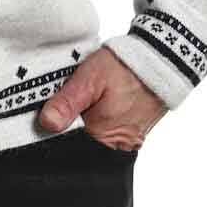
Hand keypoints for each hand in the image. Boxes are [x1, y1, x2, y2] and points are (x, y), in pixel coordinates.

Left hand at [37, 46, 167, 151]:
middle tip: (72, 96)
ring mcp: (126, 142)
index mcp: (101, 137)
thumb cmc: (124, 68)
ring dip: (84, 119)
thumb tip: (47, 124)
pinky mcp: (132, 134)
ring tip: (86, 97)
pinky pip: (108, 133)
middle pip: (81, 141)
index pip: (67, 142)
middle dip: (70, 122)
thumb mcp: (90, 79)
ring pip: (94, 136)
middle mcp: (115, 146)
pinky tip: (97, 101)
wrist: (159, 60)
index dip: (56, 124)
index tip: (48, 107)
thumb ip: (67, 103)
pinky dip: (99, 119)